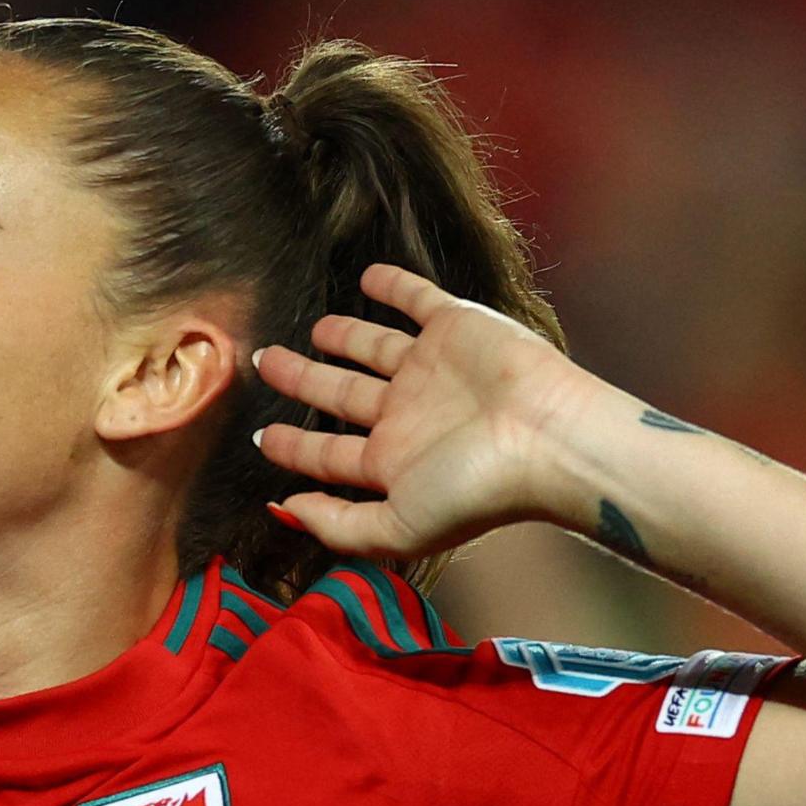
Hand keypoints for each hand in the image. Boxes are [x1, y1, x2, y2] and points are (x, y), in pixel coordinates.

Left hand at [248, 264, 610, 559]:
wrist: (545, 439)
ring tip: (313, 329)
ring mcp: (431, 369)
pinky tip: (369, 277)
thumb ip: (339, 525)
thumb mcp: (397, 528)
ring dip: (342, 335)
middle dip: (301, 381)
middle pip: (340, 394)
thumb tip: (286, 510)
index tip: (259, 439)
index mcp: (392, 462)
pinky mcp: (456, 327)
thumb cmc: (477, 490)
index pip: (328, 454)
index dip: (292, 447)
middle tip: (266, 363)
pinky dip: (394, 286)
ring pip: (372, 347)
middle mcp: (408, 415)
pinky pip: (417, 300)